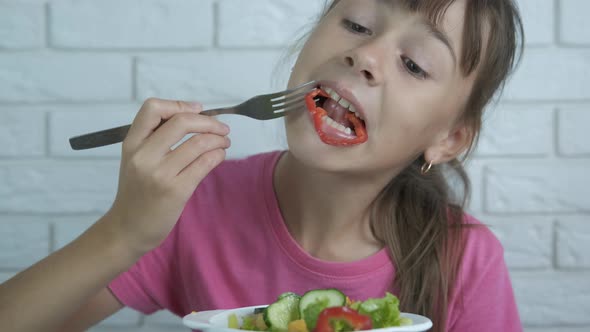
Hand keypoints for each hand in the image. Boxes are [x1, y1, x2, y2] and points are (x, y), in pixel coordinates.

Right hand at [106, 98, 230, 256]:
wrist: (128, 229)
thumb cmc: (137, 192)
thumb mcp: (135, 160)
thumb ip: (155, 138)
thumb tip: (194, 116)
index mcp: (131, 144)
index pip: (152, 109)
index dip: (179, 104)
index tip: (198, 109)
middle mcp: (144, 156)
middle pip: (181, 122)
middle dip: (209, 122)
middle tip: (222, 127)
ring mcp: (160, 174)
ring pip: (198, 143)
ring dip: (219, 139)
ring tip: (224, 141)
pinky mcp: (177, 190)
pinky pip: (205, 163)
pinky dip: (218, 155)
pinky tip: (220, 155)